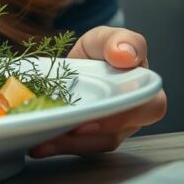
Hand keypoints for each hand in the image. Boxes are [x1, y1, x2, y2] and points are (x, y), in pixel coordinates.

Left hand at [29, 26, 166, 157]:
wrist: (81, 59)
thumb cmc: (103, 48)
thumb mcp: (110, 37)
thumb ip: (124, 40)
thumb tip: (124, 55)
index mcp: (143, 91)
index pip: (147, 108)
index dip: (122, 117)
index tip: (92, 118)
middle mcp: (129, 116)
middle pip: (113, 136)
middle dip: (85, 139)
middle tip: (60, 133)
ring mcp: (106, 130)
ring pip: (92, 145)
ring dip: (66, 146)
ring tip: (41, 142)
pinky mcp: (84, 137)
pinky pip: (74, 146)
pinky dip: (55, 146)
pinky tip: (36, 145)